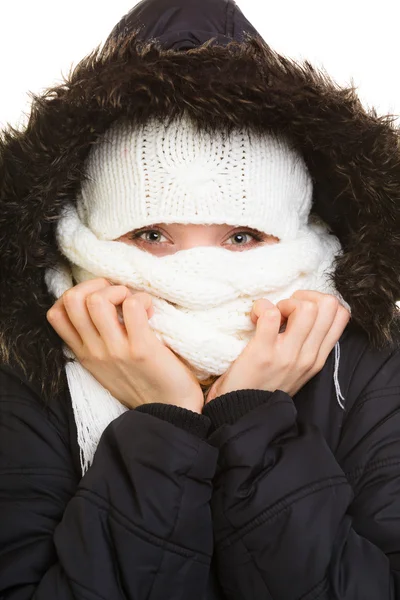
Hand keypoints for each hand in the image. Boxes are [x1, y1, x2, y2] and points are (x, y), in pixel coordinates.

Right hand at [46, 278, 203, 412]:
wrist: (170, 410)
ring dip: (119, 291)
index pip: (56, 314)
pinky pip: (132, 307)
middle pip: (71, 300)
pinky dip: (143, 300)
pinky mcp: (141, 349)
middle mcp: (95, 351)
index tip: (100, 298)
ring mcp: (116, 351)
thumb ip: (96, 341)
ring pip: (97, 301)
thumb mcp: (106, 366)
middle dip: (96, 285)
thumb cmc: (142, 382)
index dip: (75, 295)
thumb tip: (98, 303)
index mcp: (85, 353)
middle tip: (119, 295)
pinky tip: (151, 312)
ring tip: (135, 303)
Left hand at [205, 290, 350, 402]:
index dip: (320, 301)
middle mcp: (308, 356)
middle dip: (304, 298)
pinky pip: (271, 315)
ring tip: (272, 315)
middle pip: (328, 305)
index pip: (341, 314)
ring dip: (285, 303)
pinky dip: (261, 308)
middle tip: (284, 310)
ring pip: (306, 308)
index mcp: (318, 358)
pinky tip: (254, 318)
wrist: (241, 412)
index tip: (299, 310)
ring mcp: (287, 355)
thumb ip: (306, 343)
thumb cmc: (264, 385)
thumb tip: (304, 310)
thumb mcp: (297, 368)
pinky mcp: (263, 354)